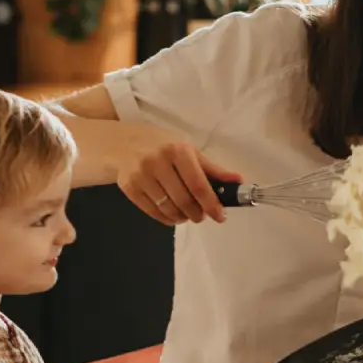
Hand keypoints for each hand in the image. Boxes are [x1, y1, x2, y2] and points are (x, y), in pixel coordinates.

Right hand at [119, 124, 238, 225]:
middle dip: (197, 213)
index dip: (211, 203)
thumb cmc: (161, 145)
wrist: (122, 143)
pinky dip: (166, 218)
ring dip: (182, 218)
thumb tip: (239, 181)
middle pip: (183, 199)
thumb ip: (212, 169)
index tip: (220, 216)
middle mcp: (158, 161)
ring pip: (168, 208)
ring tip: (186, 215)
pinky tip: (172, 215)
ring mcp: (141, 175)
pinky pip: (152, 212)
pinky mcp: (129, 187)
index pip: (198, 184)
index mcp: (177, 150)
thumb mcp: (188, 150)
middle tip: (201, 216)